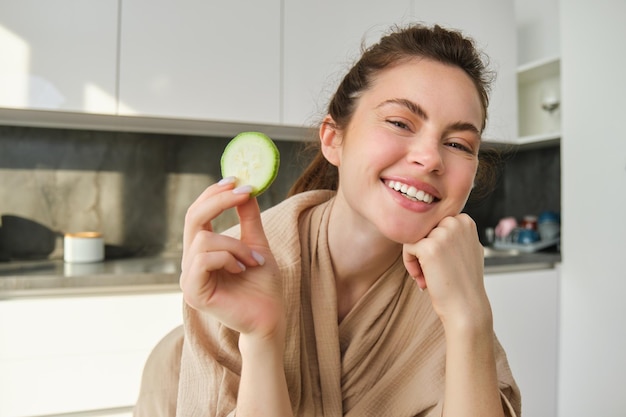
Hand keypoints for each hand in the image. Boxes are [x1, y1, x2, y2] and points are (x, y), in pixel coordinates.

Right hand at [179, 179, 283, 340]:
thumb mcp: (257, 244)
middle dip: (218, 201)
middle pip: (192, 218)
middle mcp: (191, 262)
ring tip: (254, 260)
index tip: (236, 180)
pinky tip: (243, 270)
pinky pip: (204, 260)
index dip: (213, 194)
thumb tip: (245, 189)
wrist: (271, 318)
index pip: (197, 213)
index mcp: (202, 250)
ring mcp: (189, 278)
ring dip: (235, 244)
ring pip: (203, 239)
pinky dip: (228, 258)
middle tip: (243, 192)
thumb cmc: (264, 285)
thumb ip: (248, 219)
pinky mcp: (193, 293)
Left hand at [402, 214, 490, 327]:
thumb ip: (455, 232)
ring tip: (425, 276)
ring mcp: (442, 234)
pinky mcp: (428, 247)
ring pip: (414, 236)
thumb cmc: (464, 281)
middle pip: (423, 228)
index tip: (439, 261)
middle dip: (423, 248)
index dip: (433, 242)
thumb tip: (440, 222)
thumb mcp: (467, 248)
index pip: (435, 223)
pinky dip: (409, 263)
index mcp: (465, 221)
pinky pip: (407, 247)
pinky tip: (420, 278)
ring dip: (415, 257)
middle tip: (430, 270)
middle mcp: (456, 223)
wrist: (466, 307)